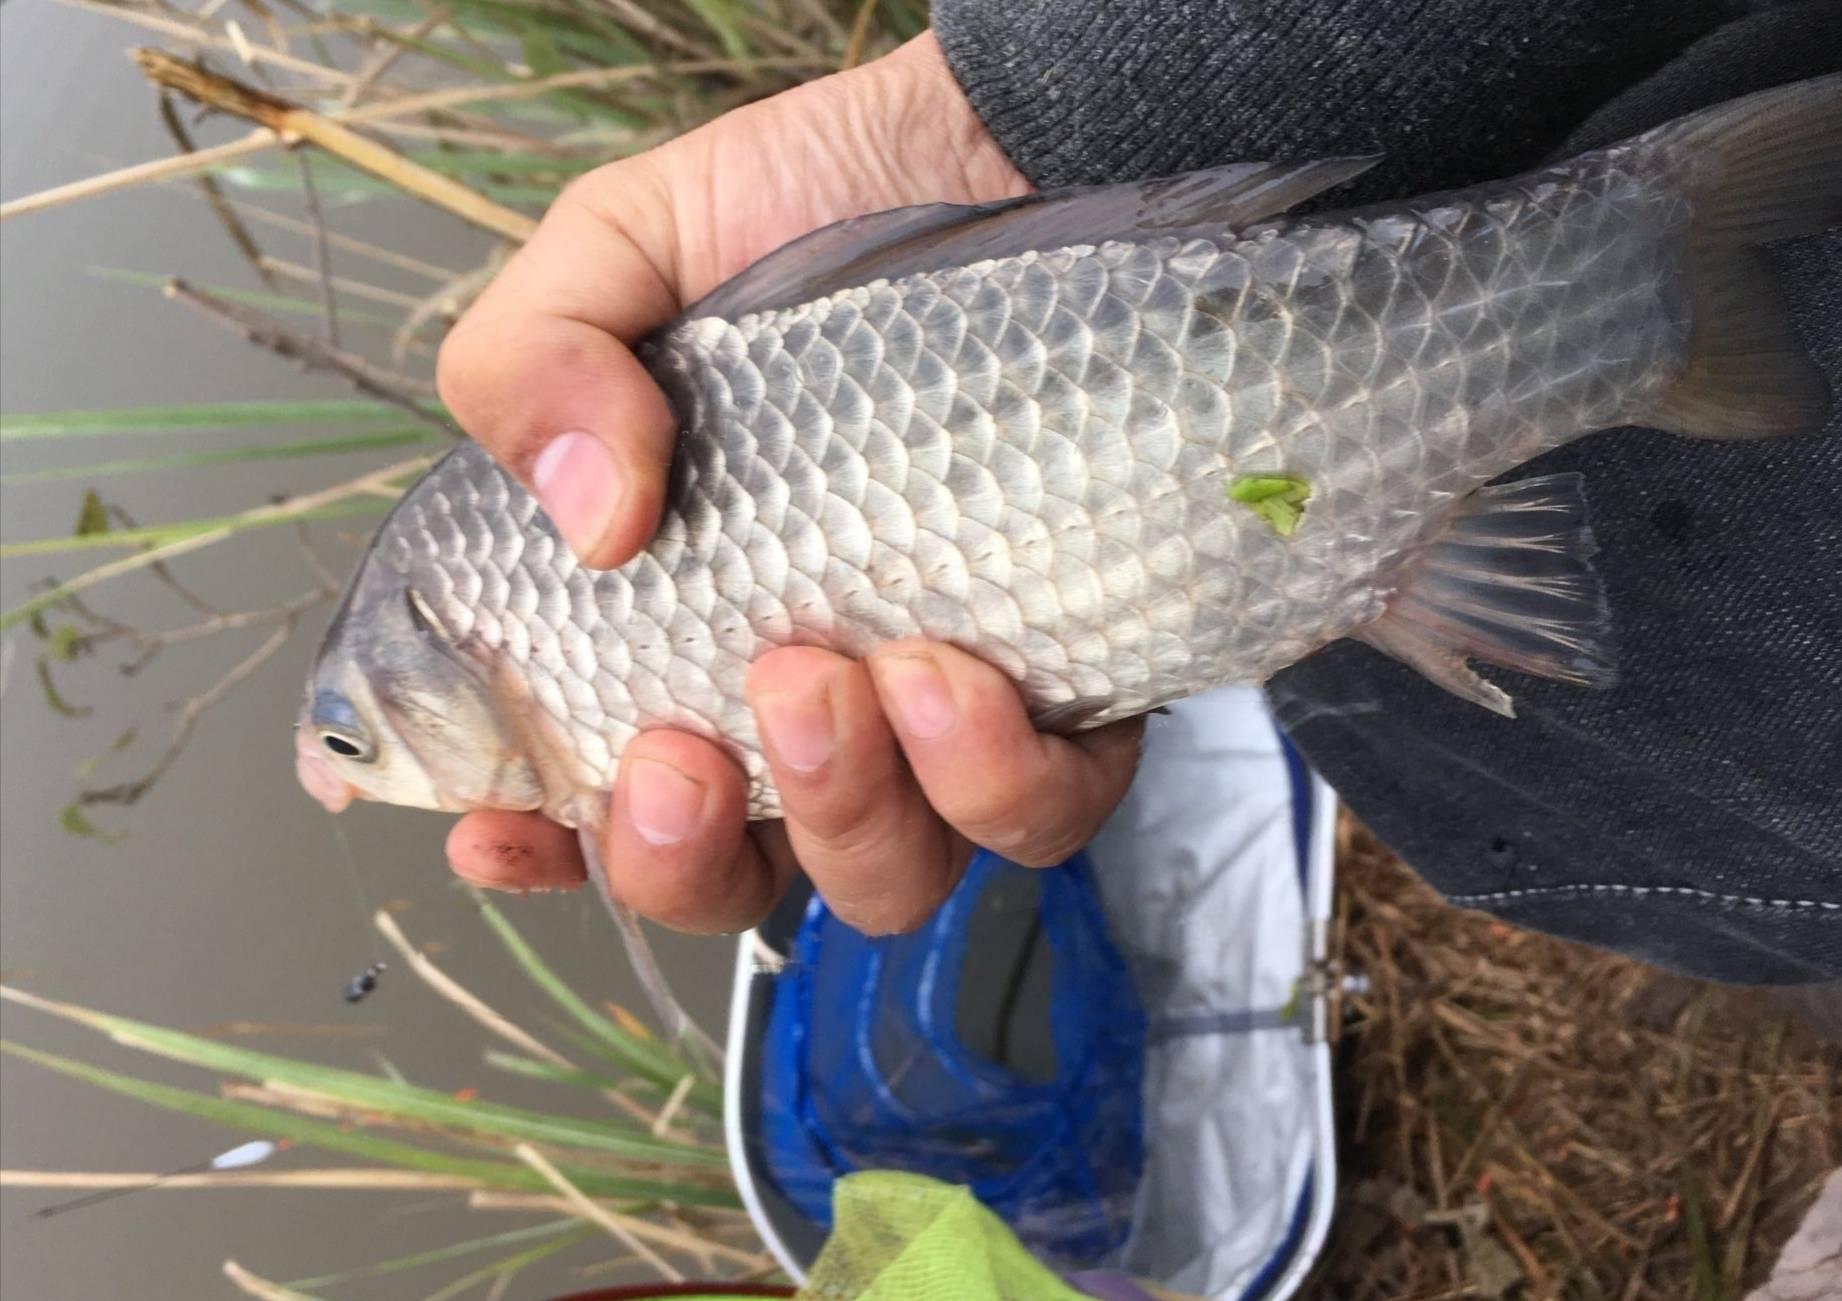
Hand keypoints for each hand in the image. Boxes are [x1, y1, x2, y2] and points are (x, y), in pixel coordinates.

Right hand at [437, 34, 1144, 933]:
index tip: (511, 832)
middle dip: (692, 858)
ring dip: (847, 819)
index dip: (545, 850)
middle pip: (737, 882)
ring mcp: (929, 712)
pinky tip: (955, 681)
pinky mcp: (1065, 688)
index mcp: (669, 629)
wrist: (993, 157)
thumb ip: (536, 366)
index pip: (589, 798)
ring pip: (889, 874)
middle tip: (691, 742)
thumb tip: (587, 522)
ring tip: (836, 674)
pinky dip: (997, 784)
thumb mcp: (616, 255)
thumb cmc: (798, 214)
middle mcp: (795, 698)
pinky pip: (1046, 808)